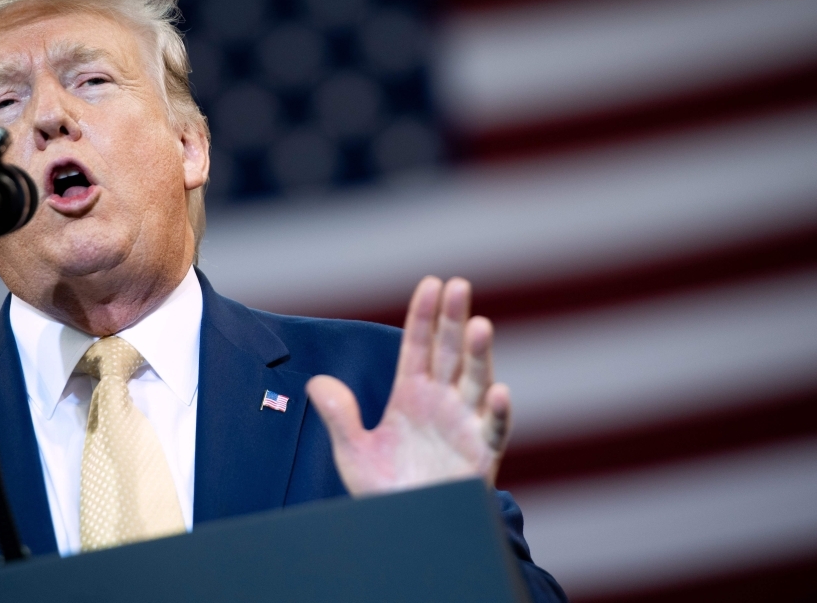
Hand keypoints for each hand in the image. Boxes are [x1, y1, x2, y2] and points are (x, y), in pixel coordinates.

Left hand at [307, 276, 510, 495]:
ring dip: (479, 355)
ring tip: (479, 325)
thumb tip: (317, 382)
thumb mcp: (353, 452)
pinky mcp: (483, 455)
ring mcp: (464, 425)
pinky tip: (499, 392)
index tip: (431, 284)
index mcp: (411, 395)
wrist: (409, 531)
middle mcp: (442, 402)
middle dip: (453, 320)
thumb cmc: (385, 490)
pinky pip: (494, 430)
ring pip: (476, 382)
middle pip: (449, 353)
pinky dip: (498, 412)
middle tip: (459, 285)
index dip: (424, 316)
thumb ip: (339, 417)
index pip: (418, 346)